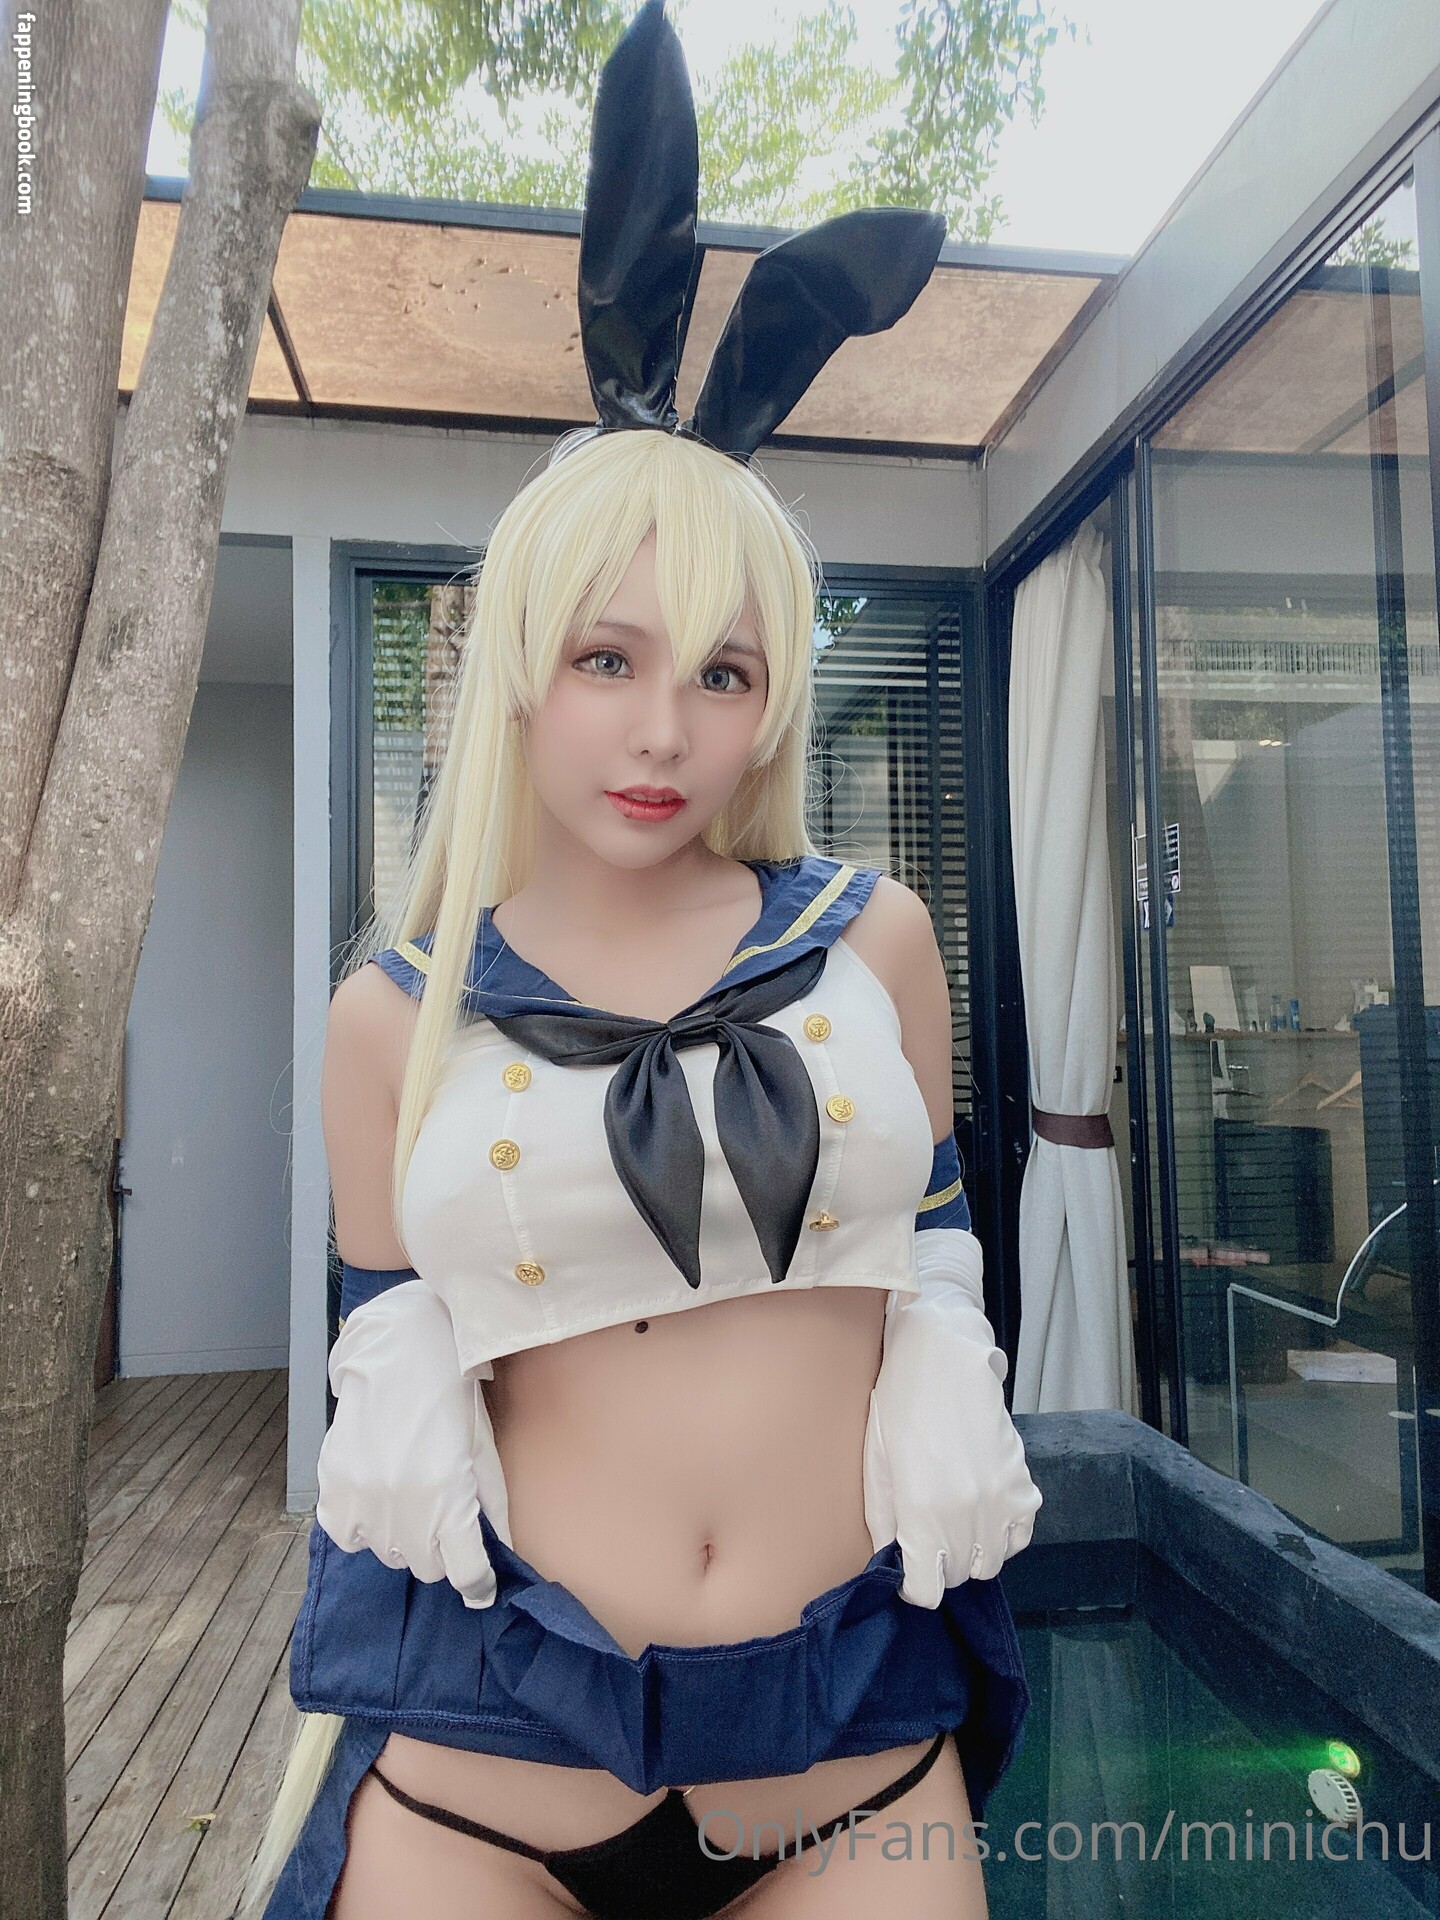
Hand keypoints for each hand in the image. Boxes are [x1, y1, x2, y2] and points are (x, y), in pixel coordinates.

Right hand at [316, 1279, 509, 1608]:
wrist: (399, 1353)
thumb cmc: (450, 1398)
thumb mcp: (482, 1448)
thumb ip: (493, 1504)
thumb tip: (504, 1550)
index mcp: (448, 1496)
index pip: (465, 1572)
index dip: (476, 1582)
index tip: (479, 1585)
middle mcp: (404, 1505)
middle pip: (425, 1567)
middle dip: (438, 1548)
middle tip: (441, 1512)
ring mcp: (364, 1498)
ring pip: (387, 1553)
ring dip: (401, 1535)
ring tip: (408, 1494)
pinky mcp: (333, 1487)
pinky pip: (347, 1536)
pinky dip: (361, 1525)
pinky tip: (375, 1496)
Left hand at [862, 1228, 1041, 1607]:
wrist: (942, 1358)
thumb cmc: (897, 1405)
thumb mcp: (877, 1463)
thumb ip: (885, 1521)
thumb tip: (893, 1561)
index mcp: (921, 1511)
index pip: (926, 1588)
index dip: (915, 1585)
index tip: (909, 1570)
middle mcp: (965, 1514)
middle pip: (959, 1576)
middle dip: (941, 1567)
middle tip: (928, 1541)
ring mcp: (999, 1500)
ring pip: (992, 1561)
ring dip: (973, 1553)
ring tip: (956, 1526)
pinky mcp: (1022, 1483)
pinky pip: (1021, 1534)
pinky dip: (1004, 1533)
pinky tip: (984, 1512)